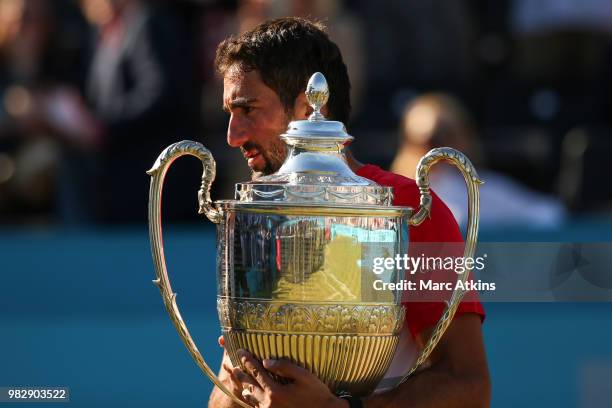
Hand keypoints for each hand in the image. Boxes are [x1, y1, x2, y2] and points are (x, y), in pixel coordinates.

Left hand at [227, 348, 346, 407]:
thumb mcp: (304, 376)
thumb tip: (266, 361)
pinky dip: (251, 399)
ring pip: (250, 398)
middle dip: (240, 374)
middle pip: (249, 385)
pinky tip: (250, 395)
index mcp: (275, 392)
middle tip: (232, 365)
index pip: (256, 372)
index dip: (247, 360)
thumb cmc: (317, 394)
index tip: (240, 350)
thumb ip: (285, 367)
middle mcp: (268, 404)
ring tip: (239, 379)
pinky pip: (256, 407)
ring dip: (244, 387)